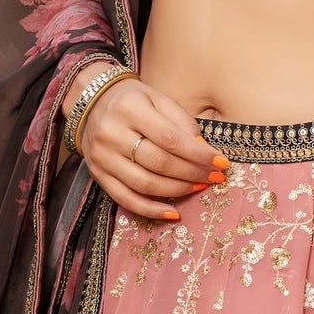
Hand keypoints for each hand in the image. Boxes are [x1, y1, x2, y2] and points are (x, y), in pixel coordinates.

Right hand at [71, 69, 226, 220]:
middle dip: (192, 173)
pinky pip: (126, 199)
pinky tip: (173, 213)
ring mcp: (102, 157)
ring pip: (145, 184)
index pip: (170, 139)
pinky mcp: (98, 175)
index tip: (221, 163)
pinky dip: (151, 210)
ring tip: (198, 187)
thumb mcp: (158, 100)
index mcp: (130, 109)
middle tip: (214, 177)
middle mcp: (112, 133)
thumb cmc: (133, 101)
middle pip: (159, 163)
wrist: (91, 104)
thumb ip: (182, 122)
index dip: (198, 155)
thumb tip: (204, 150)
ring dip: (177, 191)